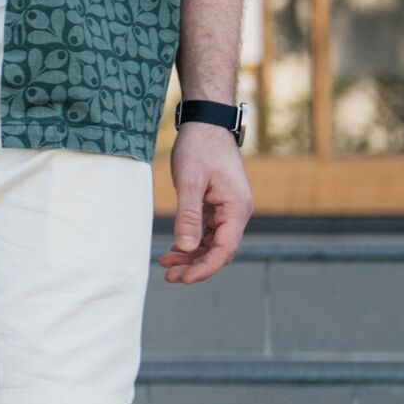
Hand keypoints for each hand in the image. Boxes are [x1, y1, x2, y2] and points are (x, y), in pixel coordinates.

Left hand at [159, 119, 248, 283]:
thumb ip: (189, 215)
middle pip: (220, 249)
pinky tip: (173, 250)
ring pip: (213, 242)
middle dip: (196, 265)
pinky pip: (208, 230)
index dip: (206, 267)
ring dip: (192, 255)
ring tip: (167, 267)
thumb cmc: (199, 148)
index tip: (185, 279)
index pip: (225, 248)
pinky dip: (192, 241)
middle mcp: (237, 212)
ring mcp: (229, 209)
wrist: (206, 124)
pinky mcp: (218, 204)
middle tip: (170, 278)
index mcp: (237, 208)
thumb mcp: (190, 181)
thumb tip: (185, 247)